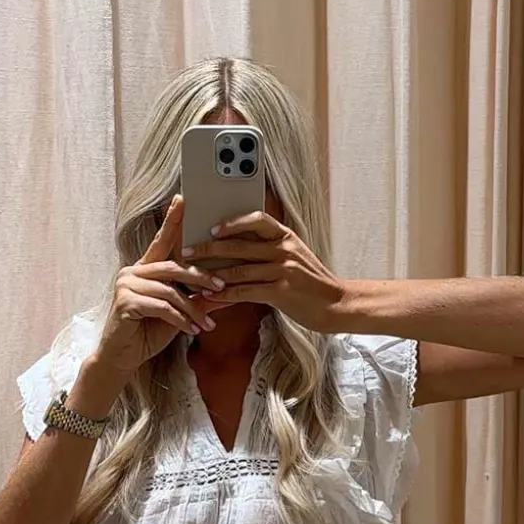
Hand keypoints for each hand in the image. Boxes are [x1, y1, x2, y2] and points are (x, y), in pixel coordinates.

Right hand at [91, 196, 224, 375]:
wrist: (122, 358)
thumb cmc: (147, 334)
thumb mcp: (177, 315)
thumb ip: (195, 301)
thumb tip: (223, 294)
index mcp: (144, 270)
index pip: (161, 241)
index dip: (172, 220)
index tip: (183, 199)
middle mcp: (133, 272)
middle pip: (173, 267)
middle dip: (200, 278)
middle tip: (221, 287)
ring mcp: (127, 285)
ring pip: (170, 290)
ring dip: (193, 309)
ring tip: (207, 324)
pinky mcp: (125, 302)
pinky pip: (161, 306)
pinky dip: (180, 319)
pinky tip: (192, 330)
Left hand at [182, 212, 347, 332]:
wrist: (336, 305)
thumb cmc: (312, 284)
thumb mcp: (295, 259)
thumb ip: (272, 251)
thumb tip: (240, 251)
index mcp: (285, 237)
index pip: (256, 219)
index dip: (232, 222)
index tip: (212, 228)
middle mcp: (283, 250)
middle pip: (239, 245)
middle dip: (208, 249)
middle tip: (187, 252)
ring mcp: (282, 270)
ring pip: (238, 270)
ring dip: (211, 275)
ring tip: (192, 278)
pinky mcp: (280, 292)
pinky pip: (245, 292)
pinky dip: (224, 296)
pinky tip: (210, 298)